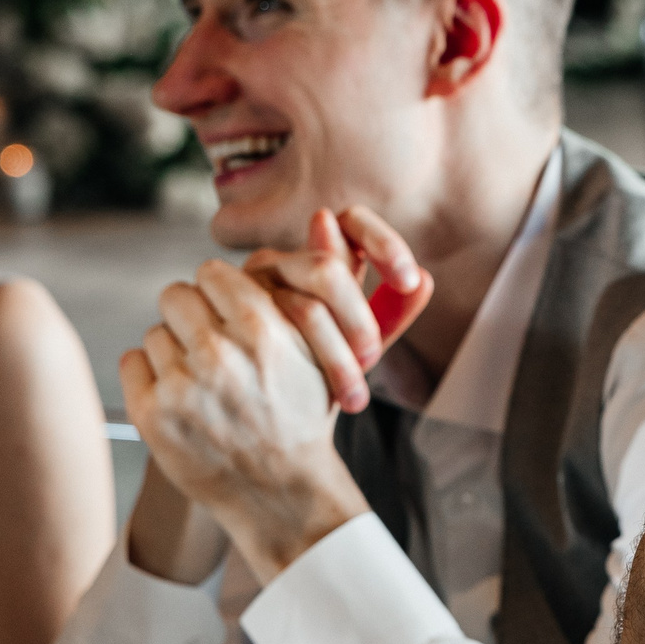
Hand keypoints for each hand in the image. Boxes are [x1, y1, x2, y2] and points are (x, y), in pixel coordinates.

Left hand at [119, 258, 370, 581]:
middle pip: (176, 295)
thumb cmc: (304, 415)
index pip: (213, 273)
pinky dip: (150, 377)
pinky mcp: (153, 415)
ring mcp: (183, 387)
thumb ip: (327, 279)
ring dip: (174, 351)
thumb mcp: (327, 347)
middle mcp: (221, 355)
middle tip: (210, 346)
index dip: (220, 292)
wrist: (282, 493)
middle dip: (191, 317)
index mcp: (264, 330)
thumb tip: (326, 214)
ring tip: (203, 382)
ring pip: (155, 331)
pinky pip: (132, 361)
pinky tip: (181, 399)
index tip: (228, 313)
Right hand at [242, 207, 432, 413]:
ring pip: (301, 305)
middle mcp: (279, 264)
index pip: (351, 224)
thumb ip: (388, 313)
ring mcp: (245, 288)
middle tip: (370, 359)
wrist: (259, 418)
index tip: (408, 279)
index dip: (384, 244)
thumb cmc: (310, 375)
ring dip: (336, 356)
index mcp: (315, 260)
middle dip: (358, 319)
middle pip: (325, 267)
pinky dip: (300, 367)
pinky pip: (263, 331)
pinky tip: (315, 400)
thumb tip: (425, 279)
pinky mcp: (220, 317)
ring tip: (352, 398)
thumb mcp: (356, 349)